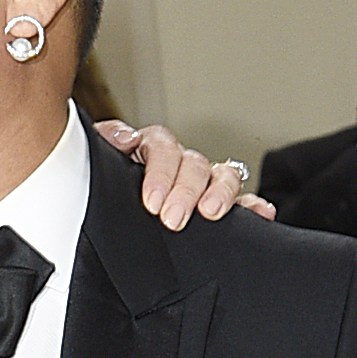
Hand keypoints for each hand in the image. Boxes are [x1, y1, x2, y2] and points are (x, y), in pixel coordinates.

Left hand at [100, 121, 272, 224]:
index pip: (162, 149)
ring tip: (212, 213)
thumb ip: (105, 147)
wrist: (99, 217)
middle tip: (173, 219)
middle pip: (194, 164)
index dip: (160, 173)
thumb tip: (125, 139)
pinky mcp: (216, 205)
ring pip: (222, 176)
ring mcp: (201, 183)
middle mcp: (180, 163)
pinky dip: (252, 206)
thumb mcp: (94, 167)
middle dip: (186, 191)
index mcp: (150, 150)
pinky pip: (240, 202)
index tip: (152, 202)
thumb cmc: (100, 189)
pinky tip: (262, 212)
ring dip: (221, 193)